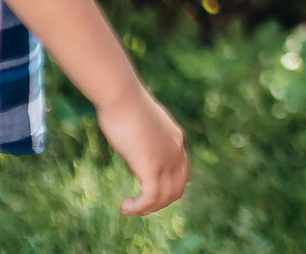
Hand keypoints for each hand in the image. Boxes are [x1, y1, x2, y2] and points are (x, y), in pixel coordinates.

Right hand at [95, 84, 187, 214]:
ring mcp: (167, 159)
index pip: (182, 172)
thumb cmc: (124, 103)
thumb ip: (144, 133)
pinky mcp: (152, 166)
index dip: (168, 187)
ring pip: (165, 197)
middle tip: (137, 204)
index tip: (147, 192)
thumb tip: (134, 139)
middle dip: (158, 202)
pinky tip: (124, 205)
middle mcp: (177, 150)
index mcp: (176, 139)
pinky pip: (151, 198)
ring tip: (128, 208)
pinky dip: (138, 208)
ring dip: (147, 209)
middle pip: (177, 189)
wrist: (123, 96)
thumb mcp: (140, 119)